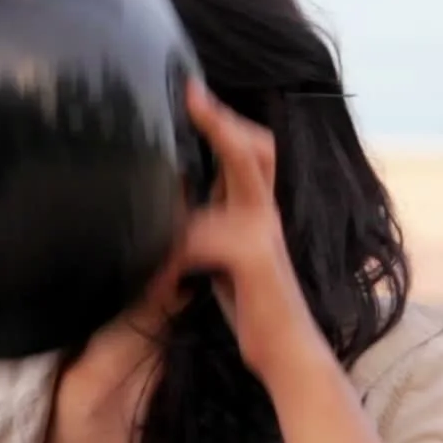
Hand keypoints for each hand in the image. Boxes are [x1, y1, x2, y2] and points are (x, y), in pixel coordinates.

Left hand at [178, 82, 327, 383]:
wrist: (285, 353)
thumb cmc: (249, 304)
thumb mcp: (217, 255)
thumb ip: (203, 223)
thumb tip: (165, 197)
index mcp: (256, 208)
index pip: (247, 150)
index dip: (222, 119)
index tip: (192, 90)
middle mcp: (266, 213)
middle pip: (254, 148)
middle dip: (224, 122)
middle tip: (192, 95)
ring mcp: (265, 233)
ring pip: (229, 187)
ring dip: (182, 217)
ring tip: (157, 238)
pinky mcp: (255, 258)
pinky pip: (203, 240)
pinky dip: (173, 258)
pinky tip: (158, 282)